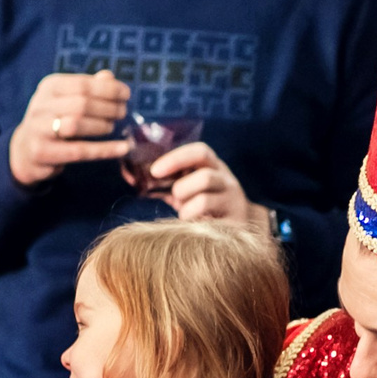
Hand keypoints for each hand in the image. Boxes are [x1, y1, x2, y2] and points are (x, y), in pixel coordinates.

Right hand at [9, 71, 131, 185]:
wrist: (26, 150)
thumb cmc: (54, 119)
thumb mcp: (68, 99)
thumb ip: (88, 88)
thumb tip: (109, 77)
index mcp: (49, 87)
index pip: (82, 84)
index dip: (108, 89)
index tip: (127, 94)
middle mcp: (41, 105)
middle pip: (81, 104)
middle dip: (108, 107)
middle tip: (123, 112)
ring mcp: (40, 129)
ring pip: (76, 125)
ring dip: (102, 125)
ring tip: (114, 126)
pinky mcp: (44, 152)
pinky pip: (80, 151)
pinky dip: (105, 149)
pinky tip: (124, 147)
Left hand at [146, 141, 260, 224]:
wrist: (241, 225)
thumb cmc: (207, 204)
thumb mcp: (191, 188)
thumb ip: (169, 182)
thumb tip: (135, 178)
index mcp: (214, 166)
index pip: (200, 152)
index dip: (176, 158)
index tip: (155, 171)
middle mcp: (227, 181)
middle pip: (205, 176)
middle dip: (182, 188)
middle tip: (175, 198)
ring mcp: (233, 202)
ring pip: (205, 201)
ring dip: (187, 208)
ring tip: (184, 215)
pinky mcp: (235, 223)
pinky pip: (210, 224)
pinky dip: (194, 224)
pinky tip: (193, 225)